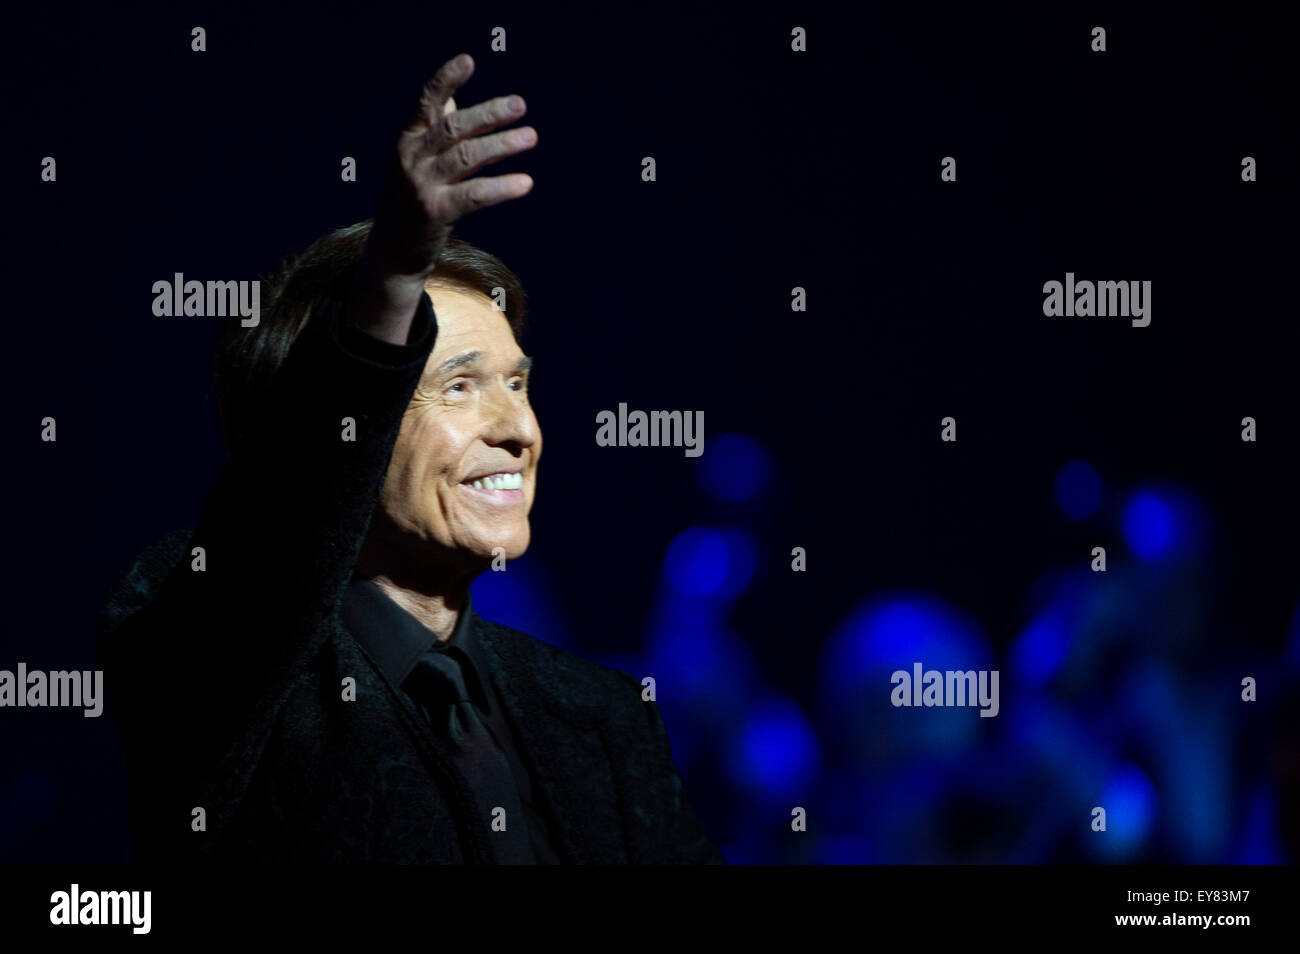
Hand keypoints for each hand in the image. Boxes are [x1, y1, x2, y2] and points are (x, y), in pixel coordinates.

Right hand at [366, 52, 536, 279]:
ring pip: (468, 157)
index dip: (446, 80)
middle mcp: (410, 157)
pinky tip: (526, 182)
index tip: (469, 60)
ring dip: (502, 145)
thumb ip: (433, 130)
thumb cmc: (411, 198)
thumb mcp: (415, 161)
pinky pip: (475, 195)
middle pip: (454, 128)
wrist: (392, 251)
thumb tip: (454, 98)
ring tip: (531, 136)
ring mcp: (421, 185)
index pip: (425, 102)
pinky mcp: (435, 212)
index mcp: (406, 139)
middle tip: (519, 105)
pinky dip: (502, 187)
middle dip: (489, 114)